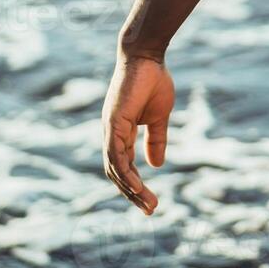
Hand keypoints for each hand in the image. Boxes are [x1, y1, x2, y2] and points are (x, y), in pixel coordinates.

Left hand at [101, 55, 174, 214]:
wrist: (146, 56)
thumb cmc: (152, 81)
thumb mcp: (158, 117)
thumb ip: (156, 140)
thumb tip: (157, 164)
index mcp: (121, 132)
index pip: (124, 166)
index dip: (136, 185)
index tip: (151, 202)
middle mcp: (111, 134)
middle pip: (117, 172)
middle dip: (133, 193)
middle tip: (151, 210)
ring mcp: (110, 128)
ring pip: (115, 167)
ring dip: (131, 188)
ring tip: (148, 203)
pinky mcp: (113, 122)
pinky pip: (116, 153)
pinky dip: (125, 171)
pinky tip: (137, 185)